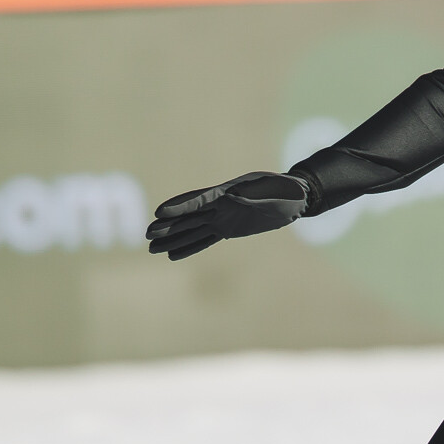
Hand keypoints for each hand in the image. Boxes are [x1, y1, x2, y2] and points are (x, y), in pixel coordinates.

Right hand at [146, 172, 309, 260]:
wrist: (295, 198)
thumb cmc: (287, 190)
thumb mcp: (276, 189)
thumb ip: (256, 194)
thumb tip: (235, 198)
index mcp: (228, 192)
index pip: (199, 200)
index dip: (180, 206)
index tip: (160, 213)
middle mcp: (220, 205)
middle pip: (189, 216)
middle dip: (168, 225)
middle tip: (147, 234)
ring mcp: (222, 218)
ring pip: (192, 230)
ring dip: (173, 239)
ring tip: (151, 248)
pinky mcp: (228, 229)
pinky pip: (205, 239)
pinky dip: (189, 247)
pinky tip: (173, 254)